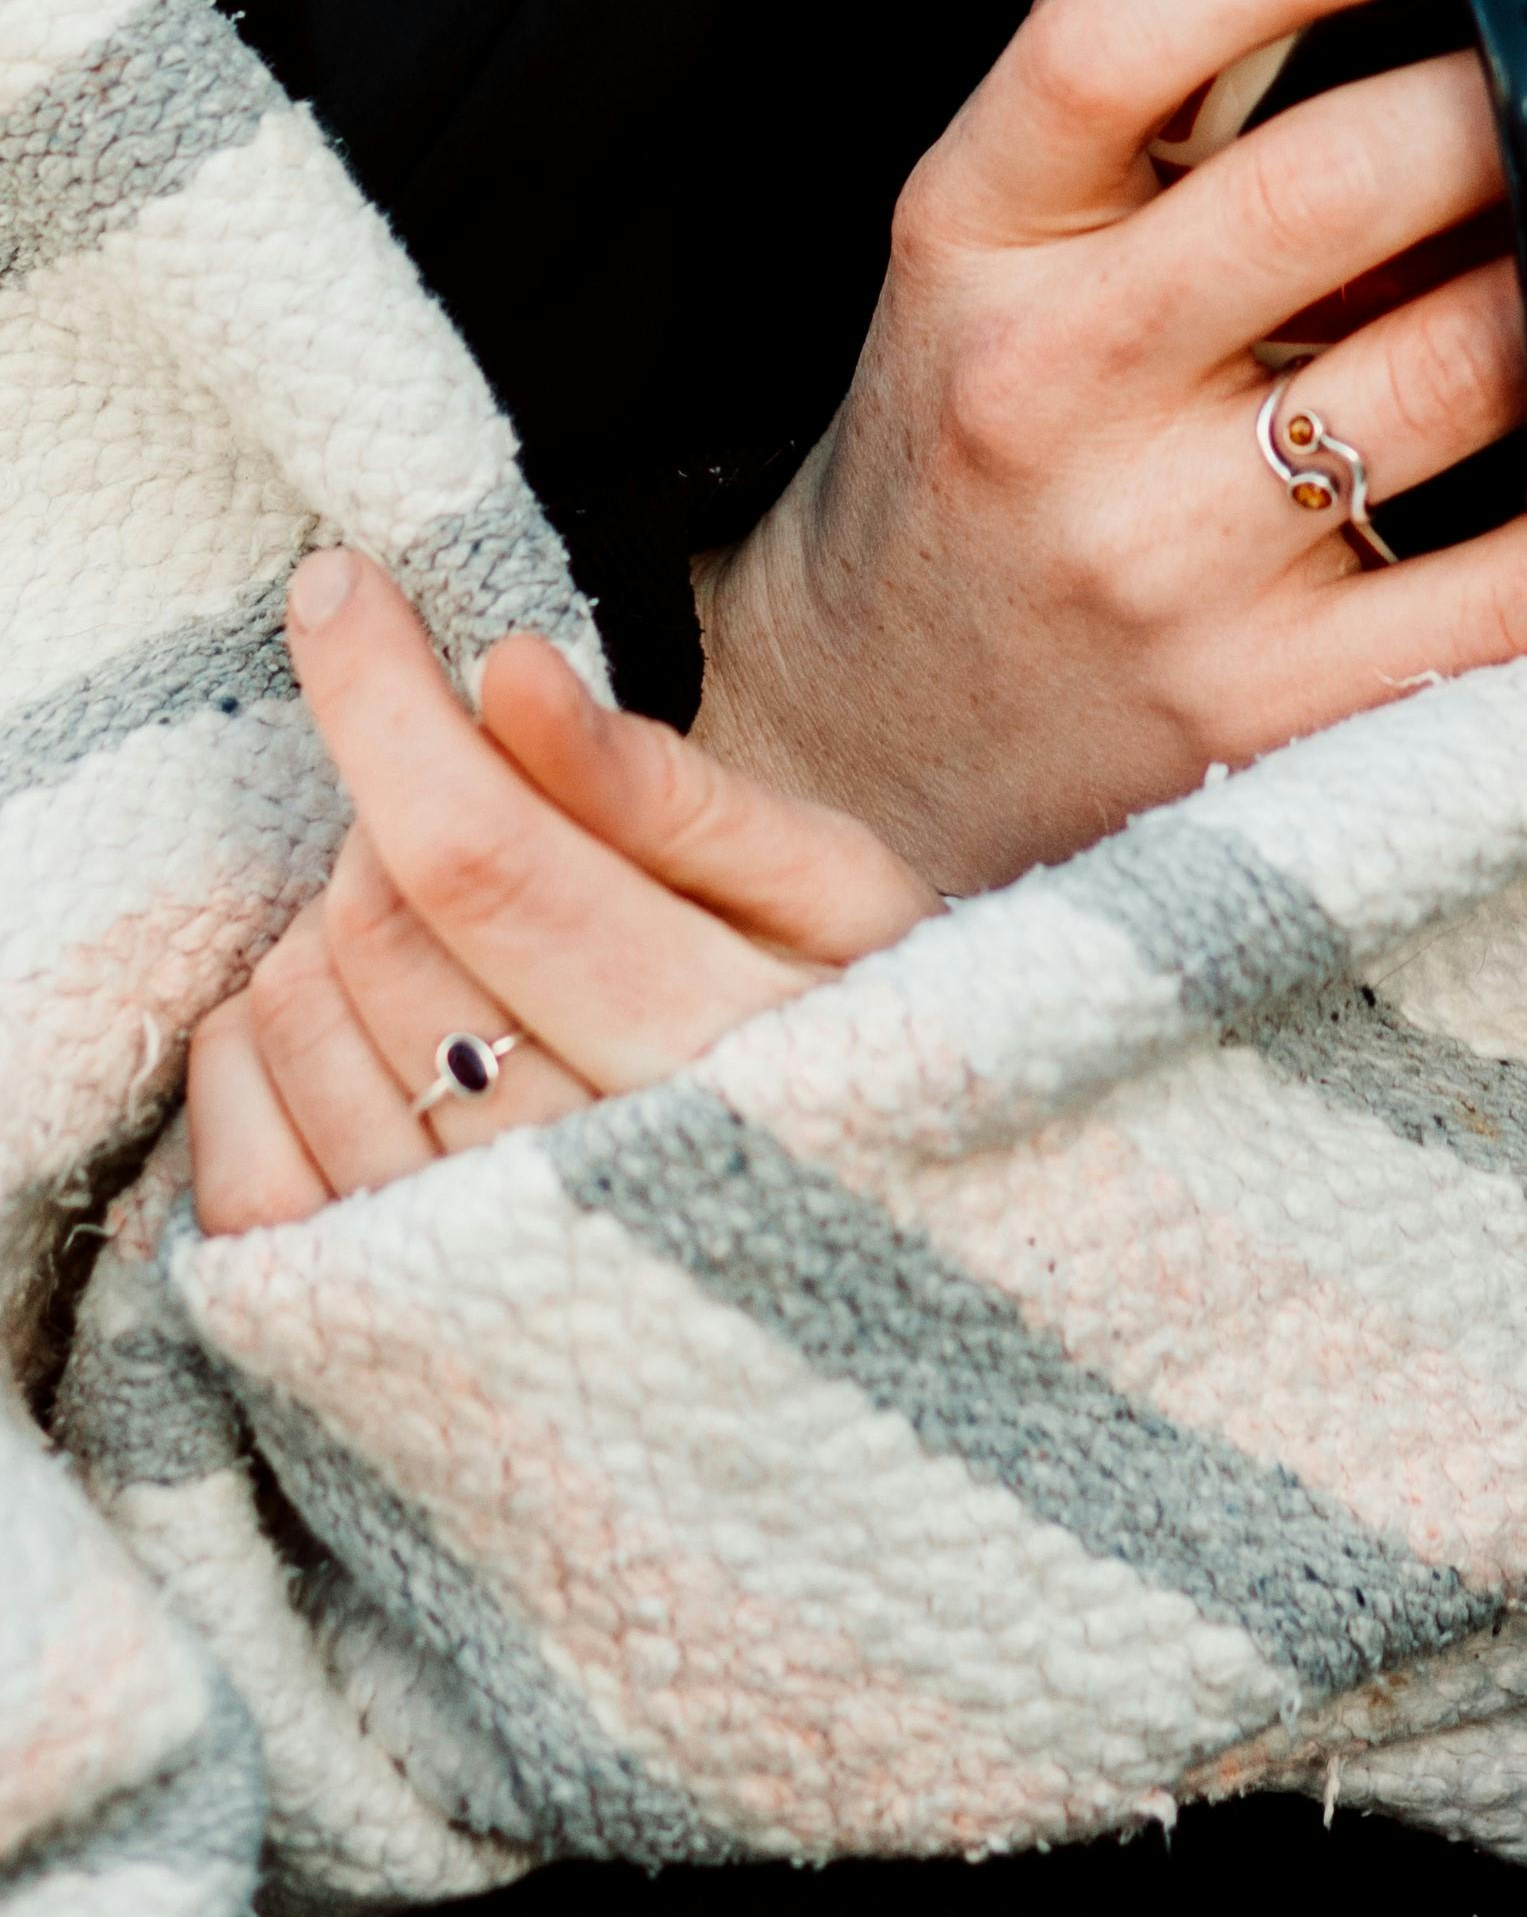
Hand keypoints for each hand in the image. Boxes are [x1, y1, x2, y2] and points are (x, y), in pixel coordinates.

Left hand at [186, 550, 938, 1235]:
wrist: (897, 1286)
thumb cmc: (866, 1039)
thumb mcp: (840, 895)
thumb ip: (675, 796)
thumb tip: (511, 673)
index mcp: (718, 1045)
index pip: (483, 853)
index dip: (385, 704)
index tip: (337, 590)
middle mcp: (589, 1179)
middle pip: (382, 925)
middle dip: (396, 810)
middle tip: (483, 804)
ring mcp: (472, 1269)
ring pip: (301, 1021)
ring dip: (336, 924)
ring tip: (454, 923)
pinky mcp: (381, 1326)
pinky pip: (240, 1157)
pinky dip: (256, 1051)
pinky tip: (353, 1015)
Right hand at [693, 0, 1526, 891]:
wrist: (872, 749)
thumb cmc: (971, 462)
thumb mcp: (982, 269)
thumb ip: (1135, 141)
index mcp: (969, 241)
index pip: (1109, 49)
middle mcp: (1050, 391)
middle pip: (1335, 191)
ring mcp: (1163, 561)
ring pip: (1468, 370)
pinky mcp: (1270, 708)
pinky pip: (1518, 580)